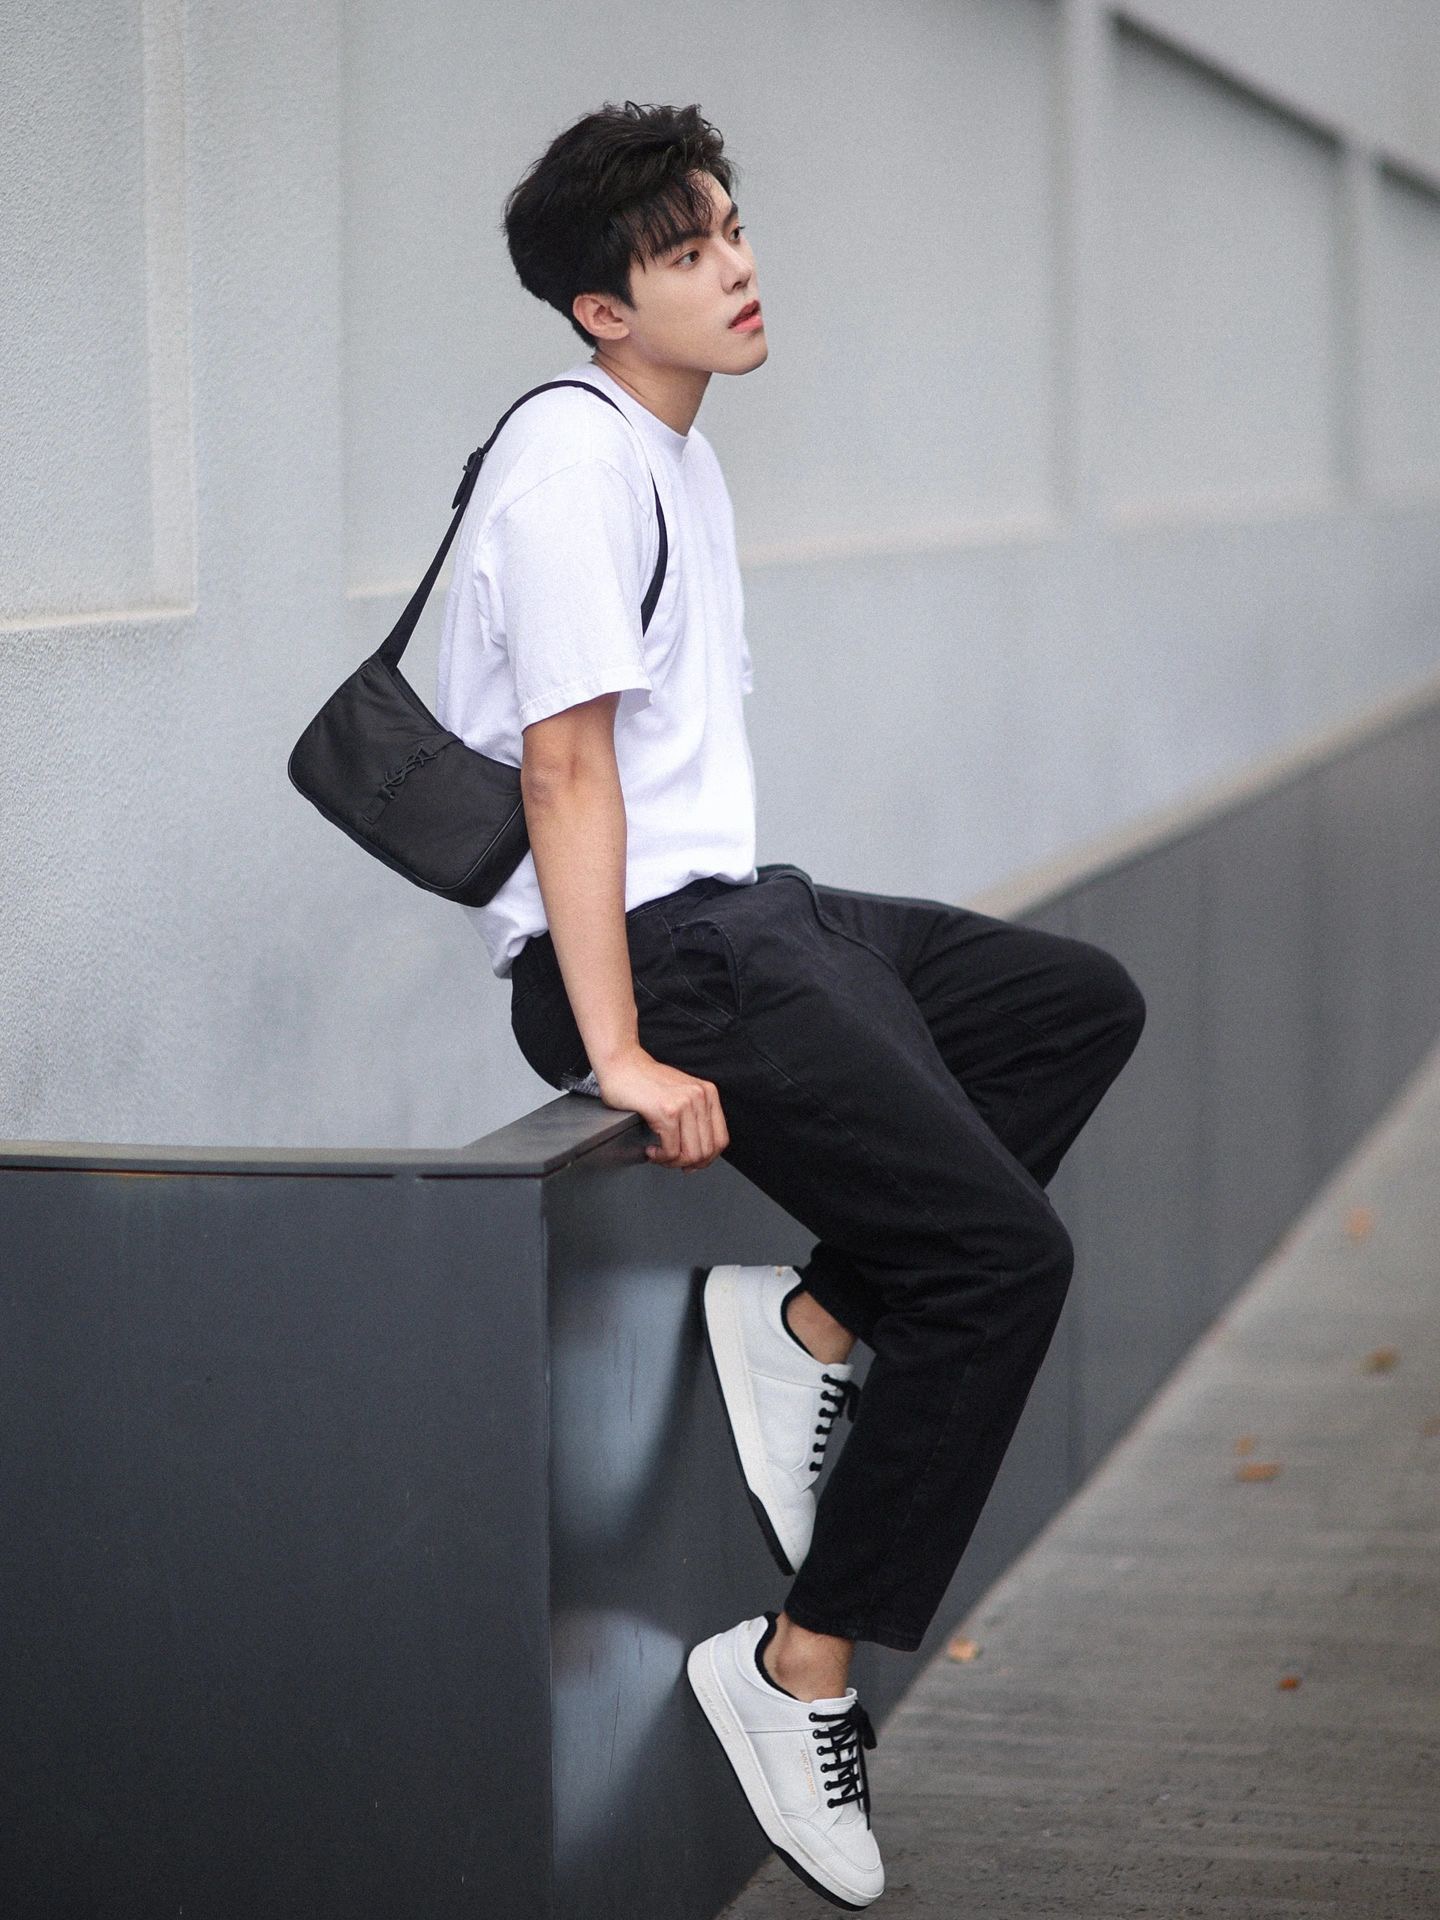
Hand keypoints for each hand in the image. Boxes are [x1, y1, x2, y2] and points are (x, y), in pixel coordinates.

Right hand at [595, 1047, 729, 1171]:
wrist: (622, 1063)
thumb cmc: (645, 1080)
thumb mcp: (681, 1093)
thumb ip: (694, 1117)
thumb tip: (699, 1153)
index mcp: (708, 1093)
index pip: (720, 1140)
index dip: (707, 1159)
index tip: (691, 1163)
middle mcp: (700, 1097)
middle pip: (707, 1151)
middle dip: (687, 1164)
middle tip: (670, 1161)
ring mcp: (685, 1104)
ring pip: (691, 1154)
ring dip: (672, 1162)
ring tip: (659, 1155)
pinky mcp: (667, 1112)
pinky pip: (671, 1150)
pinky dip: (660, 1157)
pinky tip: (651, 1150)